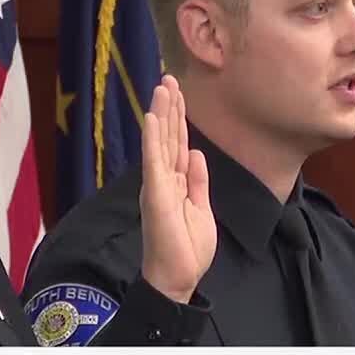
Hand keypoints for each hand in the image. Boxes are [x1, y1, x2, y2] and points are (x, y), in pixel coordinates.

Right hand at [139, 76, 215, 303]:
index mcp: (177, 183)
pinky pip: (154, 160)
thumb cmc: (188, 249)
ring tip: (163, 86)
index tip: (178, 94)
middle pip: (168, 136)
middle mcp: (164, 179)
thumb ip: (199, 181)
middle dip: (170, 107)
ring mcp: (158, 184)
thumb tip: (197, 154)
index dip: (179, 119)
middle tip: (169, 77)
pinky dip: (153, 137)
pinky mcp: (156, 192)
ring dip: (162, 113)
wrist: (177, 276)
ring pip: (161, 141)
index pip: (179, 144)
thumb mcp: (202, 209)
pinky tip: (152, 117)